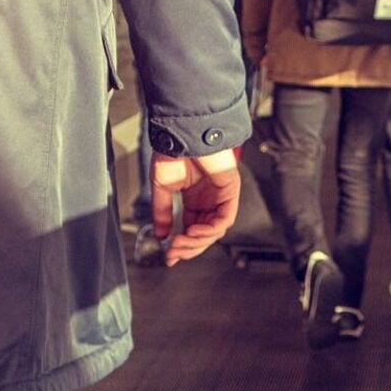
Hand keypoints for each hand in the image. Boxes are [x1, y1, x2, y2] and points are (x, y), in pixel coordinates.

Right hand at [149, 149, 241, 266]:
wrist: (182, 134)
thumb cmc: (173, 153)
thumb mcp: (162, 188)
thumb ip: (163, 213)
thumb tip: (160, 235)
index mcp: (195, 199)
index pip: (192, 230)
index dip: (182, 245)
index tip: (169, 256)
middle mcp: (209, 200)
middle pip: (204, 234)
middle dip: (188, 247)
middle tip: (173, 253)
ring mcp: (221, 196)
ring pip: (215, 230)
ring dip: (197, 241)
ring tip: (180, 243)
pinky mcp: (230, 191)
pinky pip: (224, 219)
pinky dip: (210, 230)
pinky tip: (192, 232)